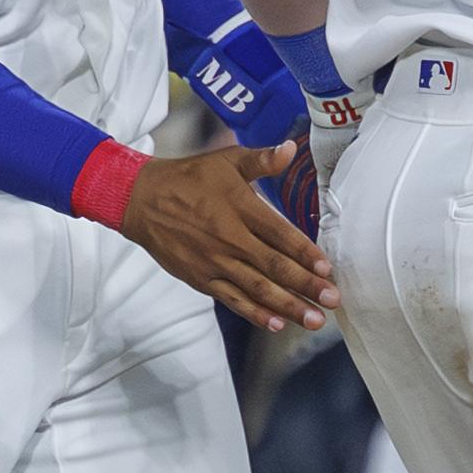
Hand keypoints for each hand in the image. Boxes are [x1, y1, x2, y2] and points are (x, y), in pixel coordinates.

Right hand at [117, 145, 339, 330]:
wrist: (140, 199)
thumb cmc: (189, 178)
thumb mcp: (226, 160)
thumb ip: (261, 159)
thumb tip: (290, 149)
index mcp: (240, 208)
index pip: (280, 234)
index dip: (305, 253)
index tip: (327, 269)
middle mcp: (229, 238)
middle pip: (273, 266)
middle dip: (306, 286)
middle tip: (333, 301)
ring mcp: (213, 262)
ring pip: (256, 288)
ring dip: (287, 306)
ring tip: (314, 320)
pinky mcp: (200, 278)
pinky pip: (232, 299)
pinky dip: (254, 312)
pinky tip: (276, 324)